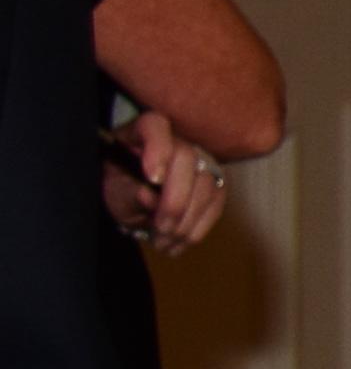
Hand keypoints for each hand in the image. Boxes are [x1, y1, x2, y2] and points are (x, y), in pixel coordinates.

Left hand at [102, 111, 225, 251]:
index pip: (155, 126)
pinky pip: (218, 204)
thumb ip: (126, 192)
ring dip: (188, 220)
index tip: (152, 178)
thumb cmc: (121, 187)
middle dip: (176, 200)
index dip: (158, 149)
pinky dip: (200, 227)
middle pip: (188, 158)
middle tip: (160, 228)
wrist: (134, 197)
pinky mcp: (216, 181)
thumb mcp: (113, 191)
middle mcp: (178, 139)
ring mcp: (201, 159)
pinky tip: (179, 242)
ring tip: (164, 242)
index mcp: (142, 131)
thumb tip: (147, 196)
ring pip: (209, 184)